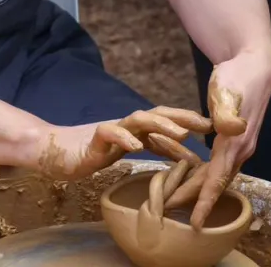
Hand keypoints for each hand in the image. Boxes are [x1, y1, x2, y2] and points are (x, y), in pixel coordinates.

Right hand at [35, 107, 212, 181]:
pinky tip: (136, 147)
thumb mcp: (131, 151)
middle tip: (207, 125)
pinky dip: (123, 138)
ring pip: (138, 120)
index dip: (189, 121)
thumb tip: (188, 156)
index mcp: (137, 128)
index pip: (167, 120)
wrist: (56, 150)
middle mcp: (127, 125)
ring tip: (181, 134)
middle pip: (158, 114)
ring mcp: (111, 129)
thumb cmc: (94, 151)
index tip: (214, 127)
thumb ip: (157, 150)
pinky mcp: (93, 138)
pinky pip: (109, 134)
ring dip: (161, 125)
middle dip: (183, 117)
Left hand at [166, 48, 270, 228]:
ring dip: (197, 186)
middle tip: (168, 209)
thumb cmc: (237, 77)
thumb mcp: (227, 92)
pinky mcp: (234, 138)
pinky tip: (190, 174)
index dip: (205, 201)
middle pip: (215, 181)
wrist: (253, 64)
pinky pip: (218, 164)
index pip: (218, 179)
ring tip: (175, 196)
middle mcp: (240, 149)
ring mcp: (239, 145)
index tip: (195, 223)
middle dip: (194, 198)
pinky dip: (204, 174)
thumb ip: (225, 114)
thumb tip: (232, 129)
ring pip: (216, 174)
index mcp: (235, 143)